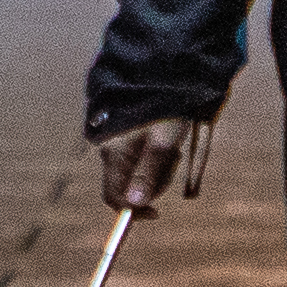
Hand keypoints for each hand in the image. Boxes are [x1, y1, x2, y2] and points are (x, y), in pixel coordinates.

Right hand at [90, 116, 205, 214]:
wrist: (162, 73)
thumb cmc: (165, 107)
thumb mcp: (163, 142)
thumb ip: (148, 173)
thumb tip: (134, 203)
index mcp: (114, 153)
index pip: (114, 197)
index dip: (133, 211)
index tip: (156, 213)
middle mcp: (111, 150)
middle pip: (128, 186)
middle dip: (154, 181)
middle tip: (175, 159)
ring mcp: (118, 144)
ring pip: (137, 172)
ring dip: (158, 167)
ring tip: (174, 144)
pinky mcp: (127, 137)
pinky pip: (140, 158)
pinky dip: (156, 156)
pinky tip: (168, 140)